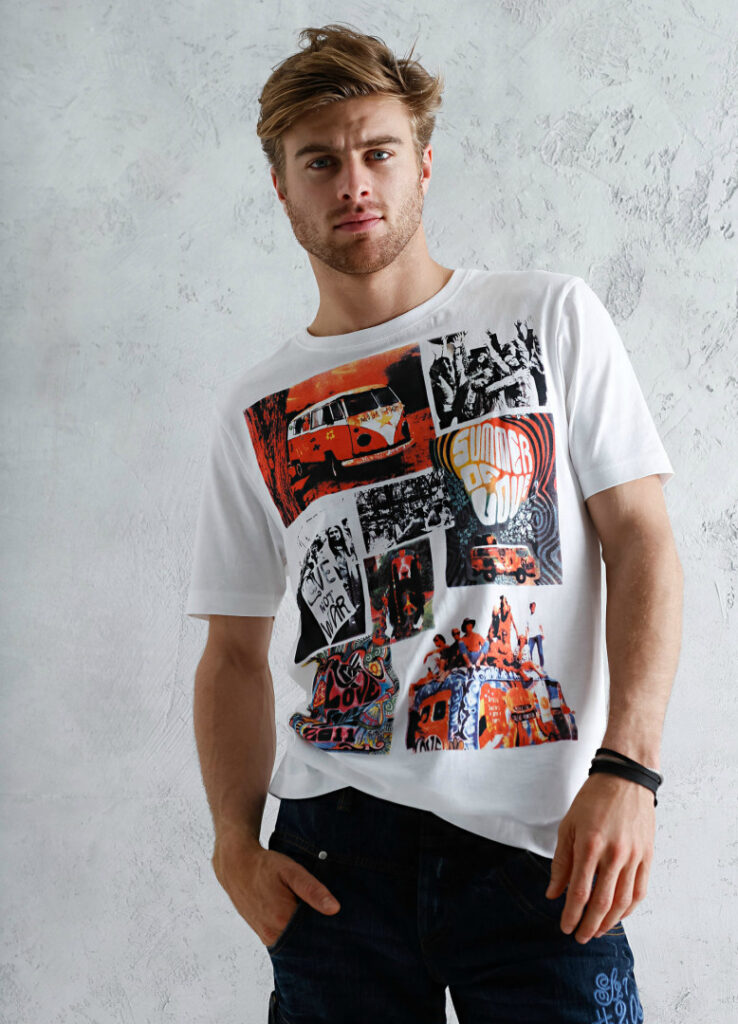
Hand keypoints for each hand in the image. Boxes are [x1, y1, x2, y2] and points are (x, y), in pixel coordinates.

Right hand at [211, 826, 340, 947]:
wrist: (235, 866)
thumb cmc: (265, 866)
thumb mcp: (291, 871)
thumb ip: (313, 890)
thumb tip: (335, 909)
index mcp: (283, 920)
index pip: (317, 935)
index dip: (330, 928)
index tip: (339, 920)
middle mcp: (274, 935)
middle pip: (306, 941)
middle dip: (319, 931)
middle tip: (330, 914)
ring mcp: (267, 938)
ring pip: (296, 942)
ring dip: (307, 932)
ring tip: (313, 913)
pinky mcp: (263, 936)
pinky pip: (286, 940)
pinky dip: (295, 932)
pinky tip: (300, 917)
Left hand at [545, 773, 654, 942]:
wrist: (625, 779)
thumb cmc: (592, 800)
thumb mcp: (568, 826)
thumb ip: (561, 862)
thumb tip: (553, 893)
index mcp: (590, 845)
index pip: (580, 891)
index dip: (572, 914)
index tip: (565, 927)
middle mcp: (614, 854)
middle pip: (602, 902)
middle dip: (589, 924)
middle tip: (580, 937)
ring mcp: (634, 856)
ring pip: (623, 901)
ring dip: (610, 921)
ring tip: (597, 931)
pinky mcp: (647, 856)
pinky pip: (640, 890)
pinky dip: (629, 908)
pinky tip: (618, 915)